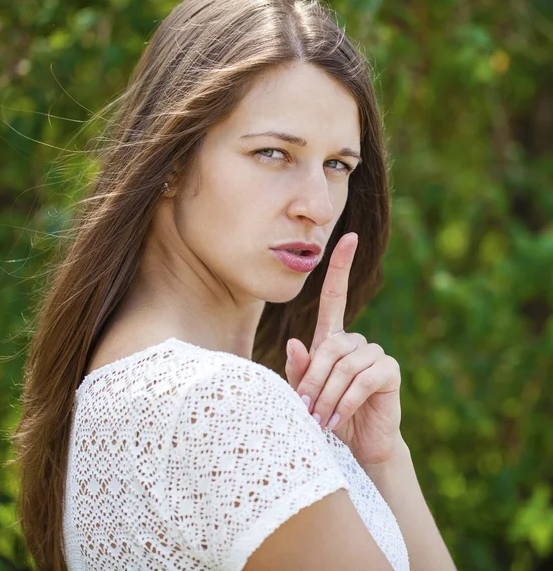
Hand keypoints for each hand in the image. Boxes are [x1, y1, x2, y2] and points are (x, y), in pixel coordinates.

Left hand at [284, 232, 403, 466]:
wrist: (357, 446)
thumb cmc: (327, 415)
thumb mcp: (305, 393)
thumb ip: (298, 370)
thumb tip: (294, 341)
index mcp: (333, 339)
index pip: (336, 295)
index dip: (341, 266)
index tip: (348, 236)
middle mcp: (356, 342)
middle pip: (330, 346)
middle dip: (313, 379)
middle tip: (305, 409)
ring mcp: (375, 355)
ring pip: (345, 364)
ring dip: (327, 395)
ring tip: (320, 419)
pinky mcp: (389, 372)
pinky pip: (364, 379)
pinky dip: (345, 401)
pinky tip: (338, 419)